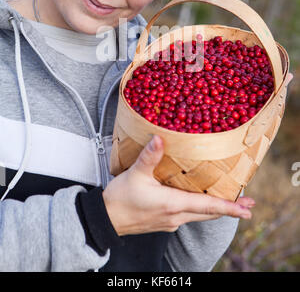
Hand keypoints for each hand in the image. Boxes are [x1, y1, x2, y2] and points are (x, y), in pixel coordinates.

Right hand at [103, 135, 254, 235]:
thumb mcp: (136, 175)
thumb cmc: (120, 199)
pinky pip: (189, 215)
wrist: (106, 219)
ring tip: (230, 203)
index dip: (229, 207)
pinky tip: (199, 200)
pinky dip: (200, 208)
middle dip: (230, 209)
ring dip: (216, 209)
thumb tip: (160, 138)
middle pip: (209, 213)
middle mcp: (176, 216)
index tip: (247, 209)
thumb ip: (150, 156)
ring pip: (200, 215)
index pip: (208, 206)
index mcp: (172, 204)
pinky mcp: (165, 222)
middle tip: (248, 205)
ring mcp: (171, 221)